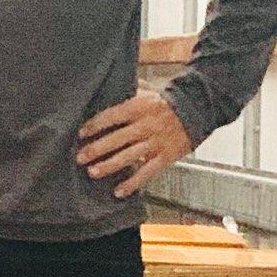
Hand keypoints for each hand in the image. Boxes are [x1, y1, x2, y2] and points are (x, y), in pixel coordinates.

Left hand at [76, 89, 192, 198]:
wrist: (196, 110)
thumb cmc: (165, 102)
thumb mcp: (146, 91)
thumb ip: (126, 91)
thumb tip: (106, 85)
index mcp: (138, 108)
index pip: (111, 117)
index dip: (94, 125)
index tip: (80, 134)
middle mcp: (146, 125)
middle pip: (117, 139)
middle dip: (96, 149)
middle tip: (80, 157)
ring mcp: (156, 142)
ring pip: (129, 156)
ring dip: (109, 166)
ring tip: (92, 172)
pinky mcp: (166, 156)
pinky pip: (147, 172)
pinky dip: (133, 183)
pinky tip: (119, 191)